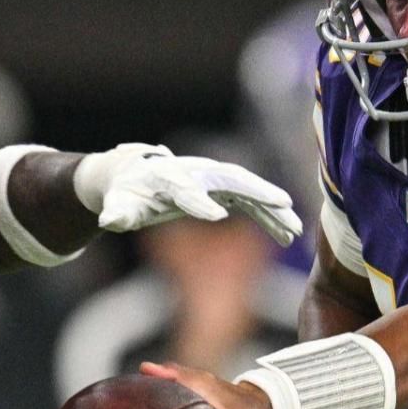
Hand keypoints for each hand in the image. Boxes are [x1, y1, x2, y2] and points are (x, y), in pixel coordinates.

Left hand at [77, 144, 303, 244]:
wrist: (135, 176)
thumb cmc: (126, 193)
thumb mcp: (119, 204)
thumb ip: (118, 213)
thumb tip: (111, 220)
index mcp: (167, 176)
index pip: (185, 188)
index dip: (199, 201)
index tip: (217, 216)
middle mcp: (196, 173)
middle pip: (230, 179)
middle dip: (257, 191)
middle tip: (283, 205)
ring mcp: (213, 179)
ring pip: (248, 190)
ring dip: (273, 209)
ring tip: (296, 229)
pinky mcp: (223, 190)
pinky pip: (251, 203)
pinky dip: (269, 217)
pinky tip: (287, 235)